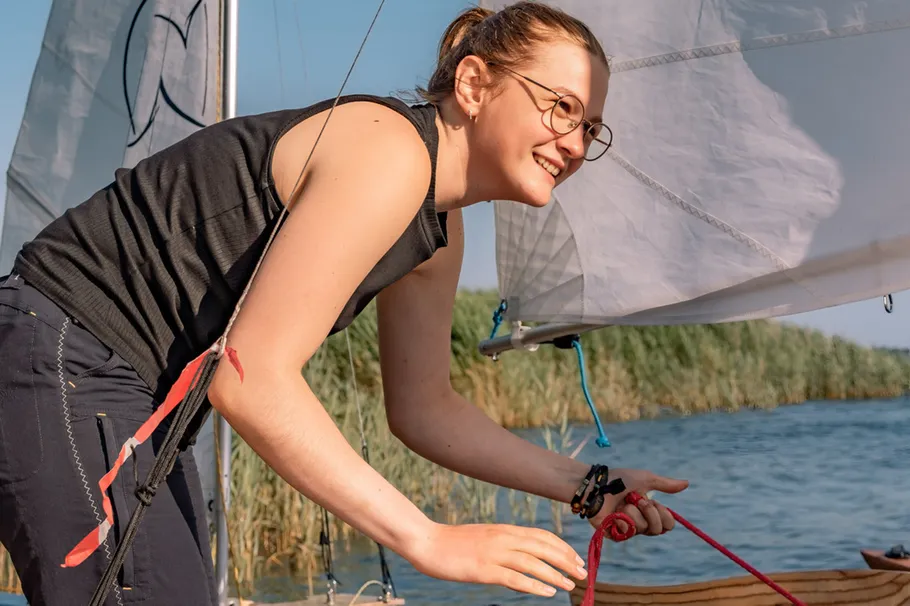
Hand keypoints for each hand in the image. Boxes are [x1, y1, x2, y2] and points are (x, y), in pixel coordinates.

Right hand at [405, 521, 588, 597]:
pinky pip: (514, 578)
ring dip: (555, 573)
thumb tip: (524, 563)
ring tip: (569, 584)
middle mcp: (503, 538)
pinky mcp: (483, 569)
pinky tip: (547, 592)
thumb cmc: (454, 543)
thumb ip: (504, 546)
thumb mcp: (484, 539)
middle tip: (581, 572)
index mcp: (504, 530)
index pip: (542, 536)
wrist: (427, 542)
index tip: (575, 558)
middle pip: (543, 547)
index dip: (562, 547)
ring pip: (533, 562)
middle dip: (565, 560)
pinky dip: (534, 585)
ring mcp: (494, 553)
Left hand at [587, 469, 688, 536]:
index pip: (668, 525)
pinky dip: (621, 520)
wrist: (597, 484)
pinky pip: (626, 533)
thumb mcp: (645, 479)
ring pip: (642, 529)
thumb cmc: (619, 479)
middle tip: (636, 499)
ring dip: (632, 512)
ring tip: (621, 503)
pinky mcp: (614, 534)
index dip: (663, 514)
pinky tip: (613, 513)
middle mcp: (641, 523)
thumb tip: (687, 483)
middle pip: (658, 530)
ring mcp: (628, 530)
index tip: (653, 501)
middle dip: (649, 511)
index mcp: (649, 512)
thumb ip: (665, 484)